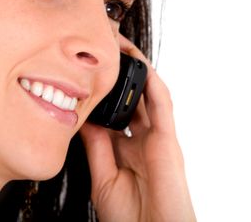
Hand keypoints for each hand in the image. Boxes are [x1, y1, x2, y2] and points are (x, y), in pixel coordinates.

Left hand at [80, 35, 195, 221]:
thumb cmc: (129, 215)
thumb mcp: (102, 176)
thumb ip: (96, 146)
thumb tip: (82, 118)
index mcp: (127, 148)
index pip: (114, 111)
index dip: (103, 91)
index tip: (85, 72)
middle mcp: (143, 139)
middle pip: (131, 98)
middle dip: (119, 74)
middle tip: (103, 50)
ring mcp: (158, 138)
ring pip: (148, 95)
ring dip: (136, 70)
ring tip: (121, 46)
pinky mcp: (169, 141)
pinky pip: (162, 106)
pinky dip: (152, 84)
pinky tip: (140, 65)